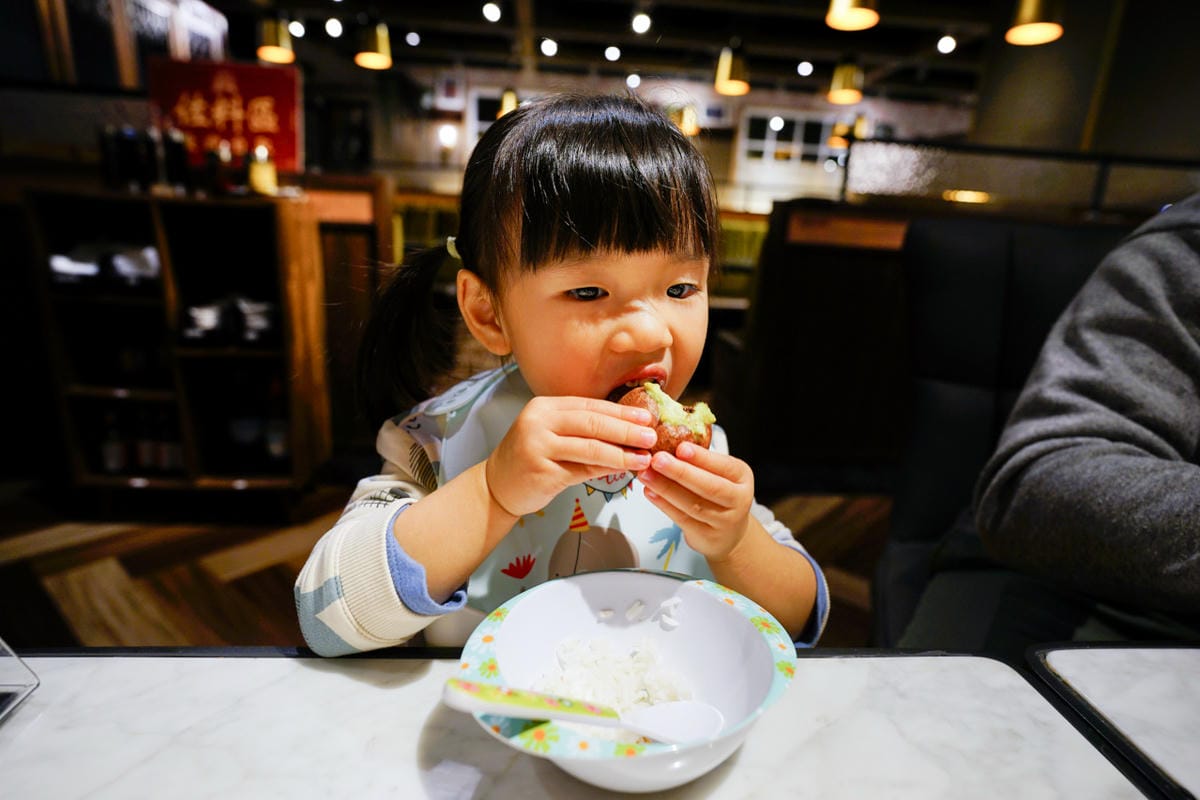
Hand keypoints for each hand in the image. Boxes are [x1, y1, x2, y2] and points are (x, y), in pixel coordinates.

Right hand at [485, 396, 656, 516]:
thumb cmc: (531, 459)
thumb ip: (584, 431)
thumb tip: (629, 431)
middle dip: (626, 430)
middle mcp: (538, 421)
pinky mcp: (540, 471)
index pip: (590, 405)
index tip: (646, 417)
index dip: (621, 411)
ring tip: (644, 458)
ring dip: (622, 453)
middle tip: (651, 436)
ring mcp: (537, 446)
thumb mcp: (554, 437)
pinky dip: (606, 470)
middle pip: (592, 422)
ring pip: (590, 447)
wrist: (497, 486)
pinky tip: (624, 471)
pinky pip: (582, 470)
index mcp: (544, 407)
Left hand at [637, 442, 754, 560]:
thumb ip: (701, 461)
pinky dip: (664, 504)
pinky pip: (682, 519)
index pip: (723, 466)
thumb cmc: (720, 494)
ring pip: (693, 504)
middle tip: (657, 459)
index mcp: (742, 476)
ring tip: (646, 474)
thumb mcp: (720, 474)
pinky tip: (650, 492)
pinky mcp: (707, 537)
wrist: (730, 533)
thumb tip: (668, 441)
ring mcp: (724, 521)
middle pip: (709, 487)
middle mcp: (738, 499)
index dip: (701, 457)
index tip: (680, 447)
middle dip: (680, 472)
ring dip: (666, 488)